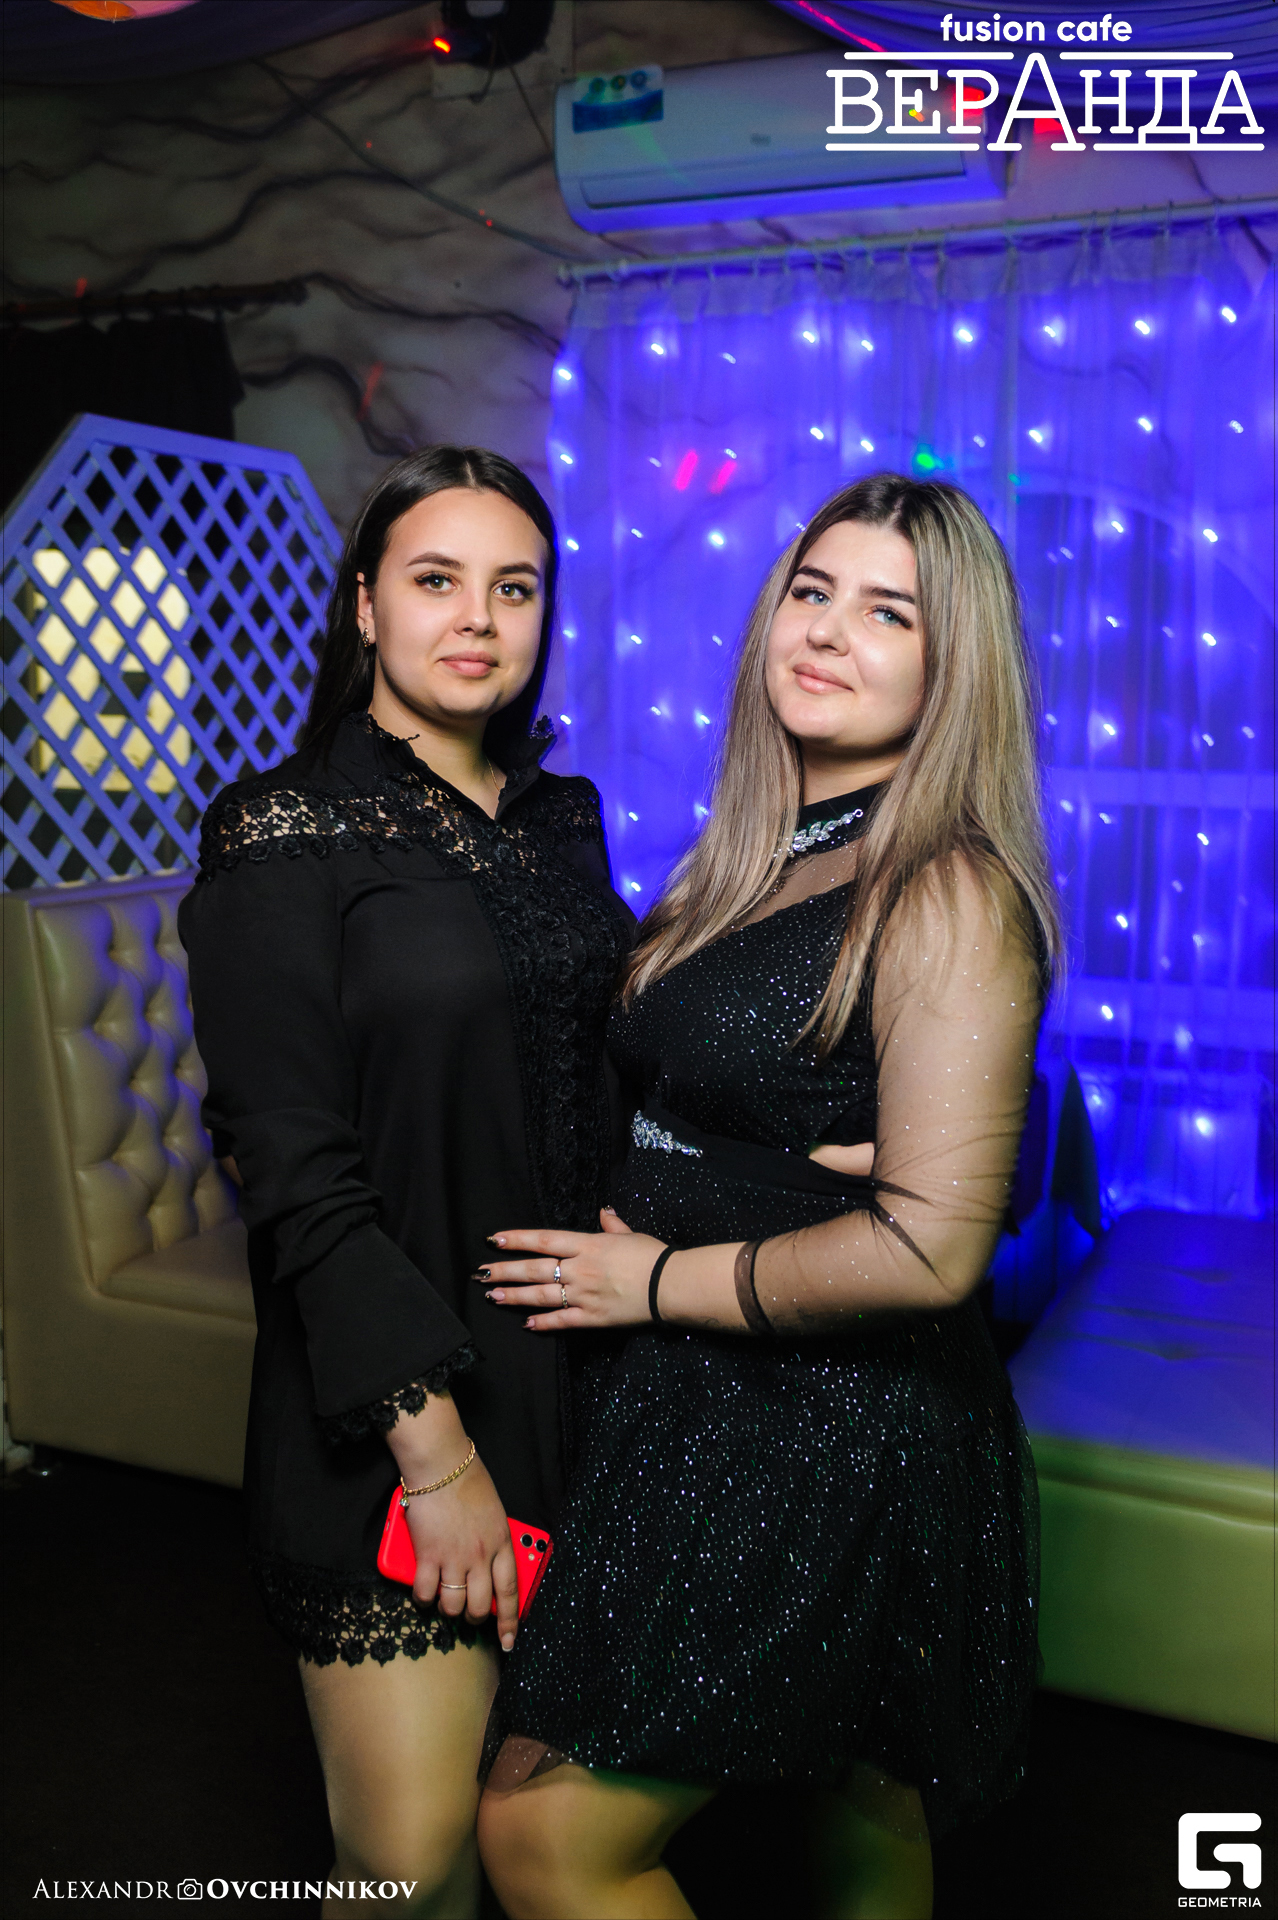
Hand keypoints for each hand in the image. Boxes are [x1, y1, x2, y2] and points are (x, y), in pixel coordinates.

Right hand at [385, 1397, 519, 1648]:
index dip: (510, 1621)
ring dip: (448, 1609)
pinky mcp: (427, 1555)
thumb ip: (494, 1539)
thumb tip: (488, 1564)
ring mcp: (454, 1558)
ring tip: (444, 1601)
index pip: (510, 1591)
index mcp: (502, 1542)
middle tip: (469, 1615)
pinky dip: (423, 1598)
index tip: (509, 1640)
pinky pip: (425, 1593)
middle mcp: (481, 1555)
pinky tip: (423, 1592)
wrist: (442, 1464)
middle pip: (480, 1606)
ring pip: (453, 1606)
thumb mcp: (494, 1511)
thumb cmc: (468, 1479)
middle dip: (474, 1619)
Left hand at [477, 1208, 661, 1329]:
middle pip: (534, 1269)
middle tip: (480, 1273)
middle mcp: (580, 1269)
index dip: (517, 1239)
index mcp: (588, 1245)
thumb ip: (612, 1225)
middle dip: (504, 1270)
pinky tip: (526, 1324)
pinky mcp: (593, 1318)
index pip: (544, 1240)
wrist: (670, 1285)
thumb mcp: (631, 1235)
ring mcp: (584, 1295)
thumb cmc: (653, 1256)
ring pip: (541, 1295)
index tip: (494, 1239)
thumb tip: (604, 1212)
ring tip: (492, 1295)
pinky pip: (562, 1321)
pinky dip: (543, 1323)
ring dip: (514, 1296)